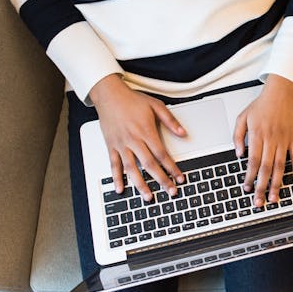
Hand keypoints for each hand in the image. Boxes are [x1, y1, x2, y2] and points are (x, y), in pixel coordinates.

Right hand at [89, 74, 185, 200]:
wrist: (109, 95)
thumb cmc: (132, 100)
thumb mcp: (156, 106)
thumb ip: (171, 121)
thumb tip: (183, 133)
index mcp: (146, 131)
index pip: (162, 154)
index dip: (172, 168)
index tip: (180, 177)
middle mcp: (133, 140)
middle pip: (149, 165)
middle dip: (161, 180)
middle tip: (170, 191)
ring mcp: (121, 144)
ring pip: (131, 168)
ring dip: (140, 184)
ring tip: (148, 197)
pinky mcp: (111, 146)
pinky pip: (113, 164)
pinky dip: (116, 178)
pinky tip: (121, 189)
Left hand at [233, 75, 292, 206]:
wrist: (281, 92)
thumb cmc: (262, 105)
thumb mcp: (242, 117)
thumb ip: (237, 136)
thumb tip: (238, 154)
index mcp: (257, 135)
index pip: (252, 161)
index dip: (249, 177)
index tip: (247, 188)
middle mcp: (271, 139)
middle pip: (265, 168)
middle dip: (261, 187)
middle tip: (259, 201)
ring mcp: (284, 140)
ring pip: (280, 166)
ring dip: (277, 183)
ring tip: (274, 197)